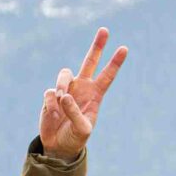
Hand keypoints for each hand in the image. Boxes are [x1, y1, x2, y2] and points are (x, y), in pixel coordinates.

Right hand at [40, 26, 126, 160]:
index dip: (115, 62)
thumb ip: (75, 113)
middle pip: (90, 61)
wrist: (59, 146)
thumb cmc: (75, 138)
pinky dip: (52, 103)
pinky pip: (51, 92)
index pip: (107, 76)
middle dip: (97, 46)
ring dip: (63, 86)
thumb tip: (65, 96)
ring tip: (62, 102)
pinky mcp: (51, 95)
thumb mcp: (82, 129)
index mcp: (95, 95)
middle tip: (105, 29)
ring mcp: (66, 89)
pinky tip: (53, 115)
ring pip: (64, 74)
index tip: (124, 48)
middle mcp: (82, 88)